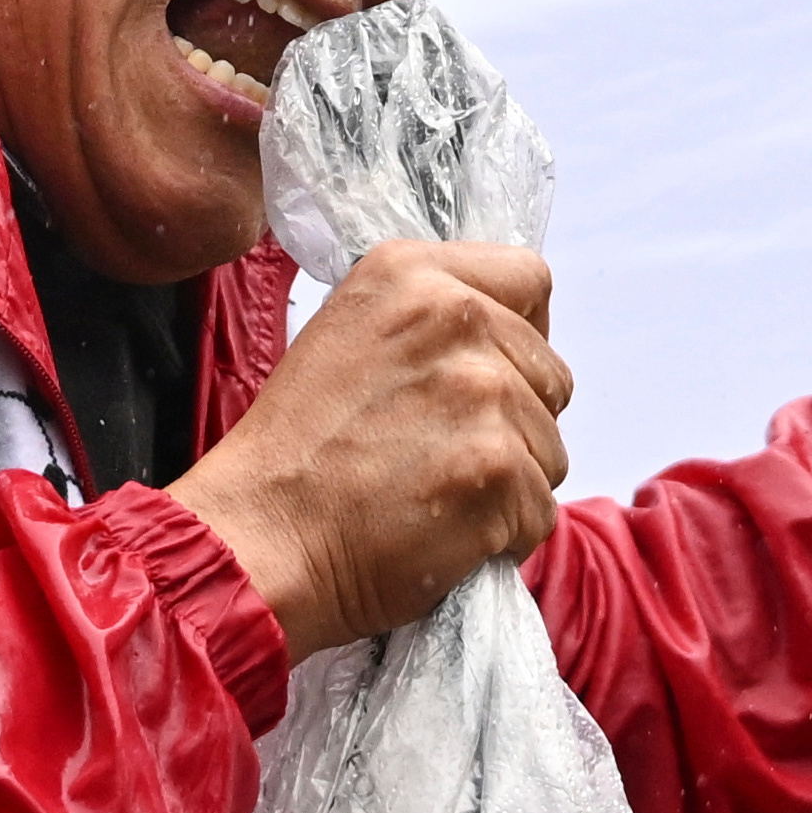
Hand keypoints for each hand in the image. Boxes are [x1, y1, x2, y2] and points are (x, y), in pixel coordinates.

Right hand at [172, 239, 567, 658]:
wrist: (261, 537)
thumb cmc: (295, 454)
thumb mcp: (347, 336)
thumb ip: (426, 321)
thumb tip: (502, 337)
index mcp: (412, 274)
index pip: (530, 279)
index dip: (522, 334)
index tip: (489, 374)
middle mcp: (456, 317)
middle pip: (550, 372)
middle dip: (516, 421)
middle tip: (443, 453)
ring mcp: (483, 393)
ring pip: (550, 447)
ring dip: (509, 482)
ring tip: (435, 495)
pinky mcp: (497, 468)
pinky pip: (539, 510)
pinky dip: (504, 534)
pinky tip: (443, 533)